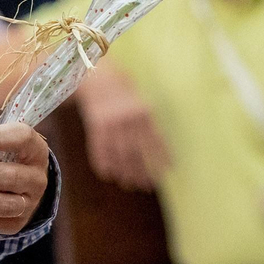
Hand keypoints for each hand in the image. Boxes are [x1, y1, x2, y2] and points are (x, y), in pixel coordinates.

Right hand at [76, 64, 168, 191]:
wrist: (99, 77)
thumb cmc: (125, 92)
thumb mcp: (141, 102)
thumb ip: (149, 124)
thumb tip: (160, 152)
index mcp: (144, 112)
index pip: (155, 140)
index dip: (162, 157)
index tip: (167, 171)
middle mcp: (128, 119)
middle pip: (137, 152)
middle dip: (142, 171)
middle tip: (147, 185)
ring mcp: (110, 123)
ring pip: (119, 154)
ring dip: (125, 172)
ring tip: (130, 183)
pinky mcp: (96, 126)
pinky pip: (99, 149)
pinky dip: (103, 163)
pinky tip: (108, 174)